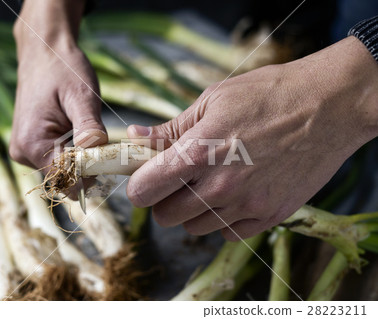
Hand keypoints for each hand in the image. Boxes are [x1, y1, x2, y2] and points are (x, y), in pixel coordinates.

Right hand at [9, 0, 106, 171]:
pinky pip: (58, 159)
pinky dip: (74, 152)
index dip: (92, 175)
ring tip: (90, 132)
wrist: (45, 52)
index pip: (66, 180)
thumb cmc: (63, 69)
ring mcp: (26, 151)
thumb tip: (96, 156)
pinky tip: (80, 133)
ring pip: (63, 171)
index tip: (111, 160)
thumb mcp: (81, 96)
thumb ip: (88, 127)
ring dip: (82, 159)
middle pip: (65, 179)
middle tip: (105, 144)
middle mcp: (23, 153)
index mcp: (32, 144)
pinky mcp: (32, 146)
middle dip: (89, 168)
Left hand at [126, 36, 377, 240]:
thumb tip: (135, 136)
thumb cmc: (269, 95)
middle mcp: (220, 185)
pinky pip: (227, 234)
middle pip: (165, 216)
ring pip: (194, 228)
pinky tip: (233, 194)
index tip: (145, 177)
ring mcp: (246, 204)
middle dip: (164, 199)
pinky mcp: (269, 216)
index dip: (138, 185)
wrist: (328, 106)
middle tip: (178, 179)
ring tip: (211, 182)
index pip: (145, 190)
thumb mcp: (213, 100)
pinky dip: (222, 219)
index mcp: (198, 152)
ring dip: (193, 210)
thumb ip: (170, 128)